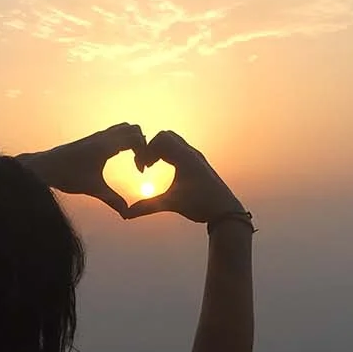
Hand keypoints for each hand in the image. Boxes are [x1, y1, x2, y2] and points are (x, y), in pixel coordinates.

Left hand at [19, 124, 147, 215]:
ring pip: (123, 128)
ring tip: (133, 160)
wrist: (44, 167)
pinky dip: (122, 140)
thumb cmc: (67, 176)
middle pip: (133, 128)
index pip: (136, 138)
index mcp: (105, 145)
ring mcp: (96, 136)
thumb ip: (113, 200)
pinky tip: (118, 157)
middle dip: (142, 143)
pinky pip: (113, 133)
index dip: (144, 153)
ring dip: (132, 140)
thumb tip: (128, 214)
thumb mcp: (93, 189)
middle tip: (140, 164)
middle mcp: (102, 136)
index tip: (141, 171)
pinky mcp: (91, 140)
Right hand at [124, 130, 243, 222]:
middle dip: (152, 147)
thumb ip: (147, 207)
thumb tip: (125, 215)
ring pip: (174, 142)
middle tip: (147, 166)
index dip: (147, 150)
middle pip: (166, 136)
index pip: (160, 139)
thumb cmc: (201, 205)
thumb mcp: (171, 204)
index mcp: (184, 157)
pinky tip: (168, 171)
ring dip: (161, 150)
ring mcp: (197, 157)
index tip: (143, 169)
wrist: (226, 211)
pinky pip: (181, 150)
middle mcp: (191, 153)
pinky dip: (170, 154)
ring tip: (154, 167)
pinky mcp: (200, 164)